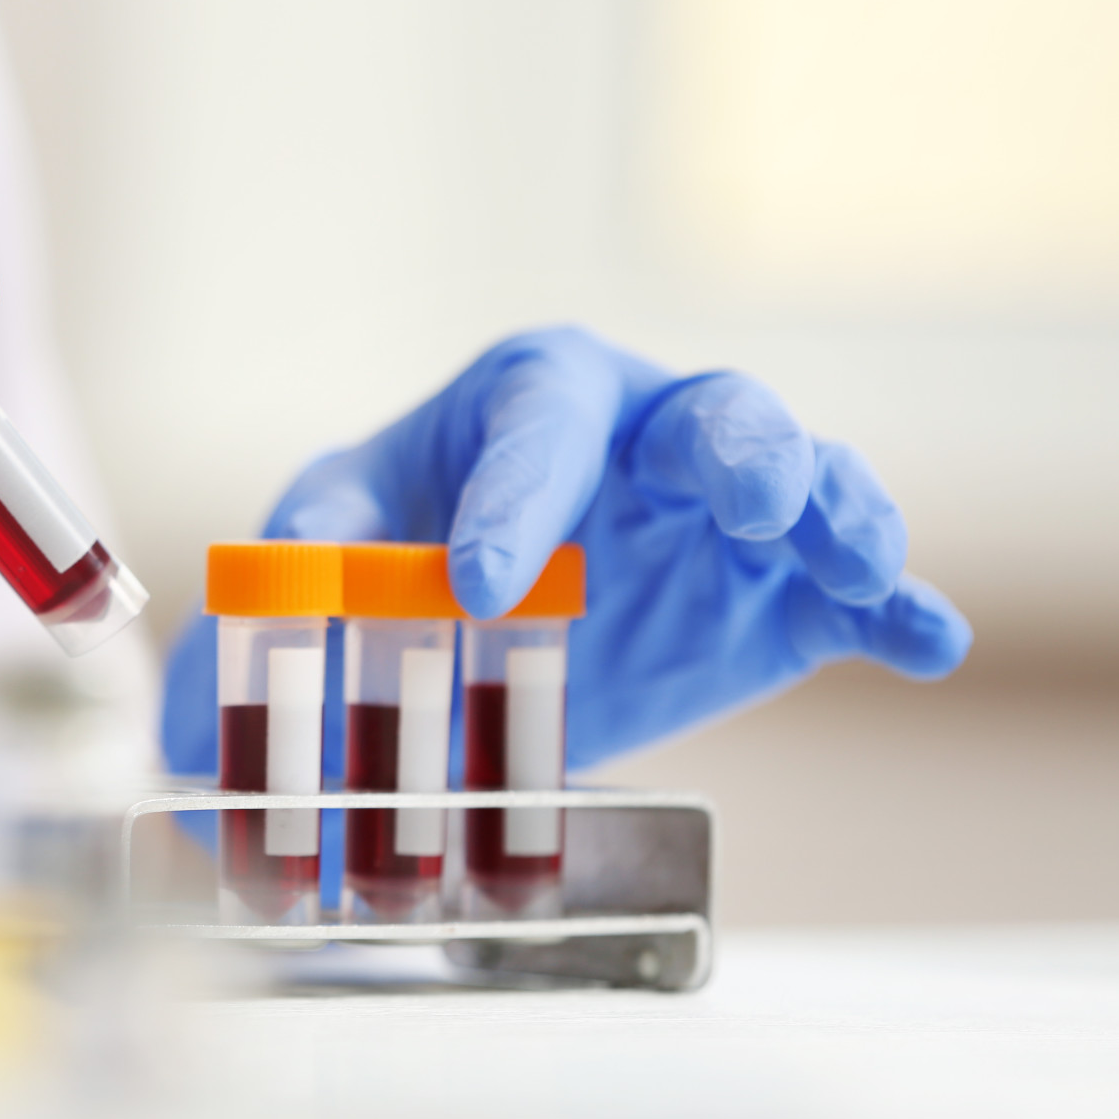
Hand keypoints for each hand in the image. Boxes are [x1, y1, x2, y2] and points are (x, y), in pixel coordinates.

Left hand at [163, 326, 969, 778]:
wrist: (489, 597)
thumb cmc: (402, 537)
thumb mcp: (330, 546)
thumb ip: (275, 599)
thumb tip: (190, 713)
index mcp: (526, 405)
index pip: (528, 431)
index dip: (508, 502)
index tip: (481, 589)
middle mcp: (641, 435)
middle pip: (707, 414)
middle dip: (730, 452)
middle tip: (734, 507)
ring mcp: (721, 512)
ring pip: (802, 483)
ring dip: (836, 515)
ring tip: (855, 563)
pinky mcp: (774, 592)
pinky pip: (847, 588)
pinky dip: (895, 607)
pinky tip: (928, 641)